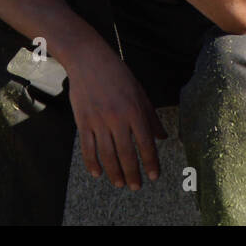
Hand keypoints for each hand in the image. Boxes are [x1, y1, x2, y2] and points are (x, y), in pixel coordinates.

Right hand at [63, 40, 168, 190]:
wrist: (88, 59)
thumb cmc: (117, 74)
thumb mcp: (139, 92)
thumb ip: (150, 117)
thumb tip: (163, 138)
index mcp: (135, 110)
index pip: (146, 144)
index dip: (151, 163)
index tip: (154, 176)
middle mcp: (117, 118)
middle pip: (126, 154)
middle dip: (133, 174)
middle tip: (136, 187)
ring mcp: (98, 120)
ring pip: (107, 155)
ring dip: (114, 172)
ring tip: (119, 184)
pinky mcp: (82, 121)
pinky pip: (87, 147)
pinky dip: (92, 163)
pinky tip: (97, 173)